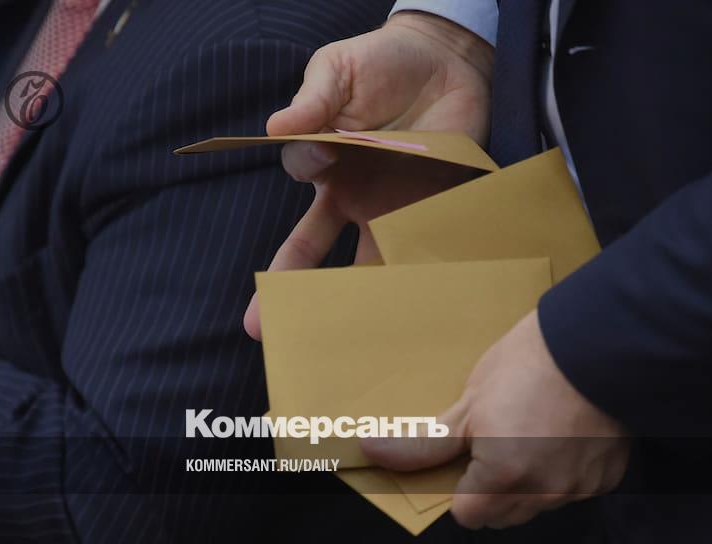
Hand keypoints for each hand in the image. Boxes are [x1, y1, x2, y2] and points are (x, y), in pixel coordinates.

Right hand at [244, 12, 493, 339]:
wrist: (450, 62)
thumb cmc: (384, 61)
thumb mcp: (341, 68)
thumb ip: (315, 97)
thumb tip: (275, 127)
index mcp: (325, 158)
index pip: (302, 173)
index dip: (310, 164)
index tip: (326, 152)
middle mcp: (352, 193)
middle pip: (314, 248)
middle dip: (290, 286)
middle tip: (261, 328)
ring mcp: (392, 208)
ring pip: (365, 263)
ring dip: (354, 299)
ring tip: (344, 340)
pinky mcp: (432, 212)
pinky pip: (421, 248)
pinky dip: (418, 276)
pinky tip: (412, 307)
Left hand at [361, 310, 630, 528]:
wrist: (596, 340)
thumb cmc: (530, 364)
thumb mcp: (469, 403)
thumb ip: (424, 443)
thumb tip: (374, 452)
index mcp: (502, 478)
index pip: (467, 514)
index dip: (462, 485)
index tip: (469, 455)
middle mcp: (542, 493)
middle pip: (502, 515)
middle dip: (493, 489)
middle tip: (499, 440)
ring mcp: (578, 488)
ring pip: (538, 504)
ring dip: (530, 482)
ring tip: (533, 431)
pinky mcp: (605, 477)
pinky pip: (573, 489)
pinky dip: (564, 471)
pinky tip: (563, 434)